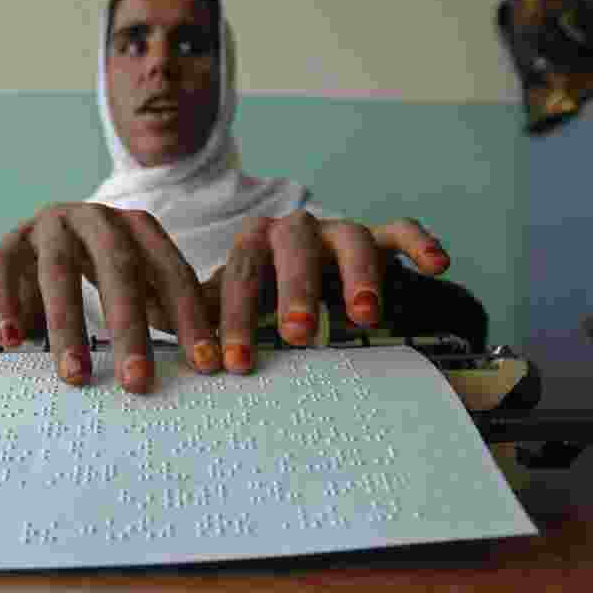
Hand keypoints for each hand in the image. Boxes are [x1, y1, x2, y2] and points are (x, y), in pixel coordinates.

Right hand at [0, 203, 220, 393]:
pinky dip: (5, 303)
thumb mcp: (145, 283)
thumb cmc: (110, 268)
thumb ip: (171, 310)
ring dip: (68, 326)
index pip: (171, 271)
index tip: (204, 362)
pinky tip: (12, 341)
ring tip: (75, 375)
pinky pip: (3, 266)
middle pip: (118, 269)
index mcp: (139, 228)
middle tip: (138, 381)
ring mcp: (51, 226)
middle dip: (130, 328)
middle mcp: (97, 219)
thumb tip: (209, 356)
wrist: (53, 234)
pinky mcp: (12, 239)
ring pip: (58, 271)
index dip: (189, 317)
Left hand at [204, 213, 450, 372]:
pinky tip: (438, 263)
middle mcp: (293, 231)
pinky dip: (418, 242)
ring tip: (365, 315)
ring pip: (350, 239)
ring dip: (358, 274)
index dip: (236, 318)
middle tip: (298, 334)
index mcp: (252, 245)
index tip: (235, 362)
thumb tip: (154, 335)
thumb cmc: (255, 289)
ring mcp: (336, 232)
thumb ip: (193, 314)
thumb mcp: (221, 301)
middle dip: (296, 291)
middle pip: (293, 249)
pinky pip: (400, 230)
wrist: (290, 263)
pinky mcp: (376, 237)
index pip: (240, 275)